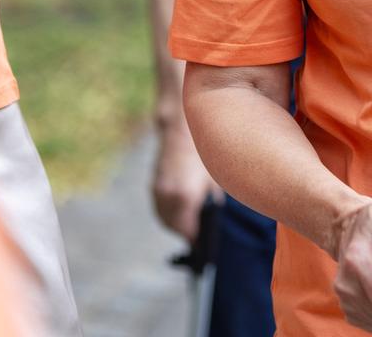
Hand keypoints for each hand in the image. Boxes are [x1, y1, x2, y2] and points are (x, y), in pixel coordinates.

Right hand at [150, 123, 218, 241]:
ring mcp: (158, 189)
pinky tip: (179, 211)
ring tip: (189, 227)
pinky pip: (160, 207)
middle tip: (198, 237)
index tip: (202, 245)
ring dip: (175, 224)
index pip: (187, 231)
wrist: (182, 126)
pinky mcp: (154, 183)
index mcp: (185, 196)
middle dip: (185, 233)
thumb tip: (212, 218)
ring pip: (164, 218)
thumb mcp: (216, 178)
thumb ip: (212, 201)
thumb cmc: (207, 150)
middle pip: (174, 227)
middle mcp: (168, 196)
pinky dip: (168, 213)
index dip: (196, 240)